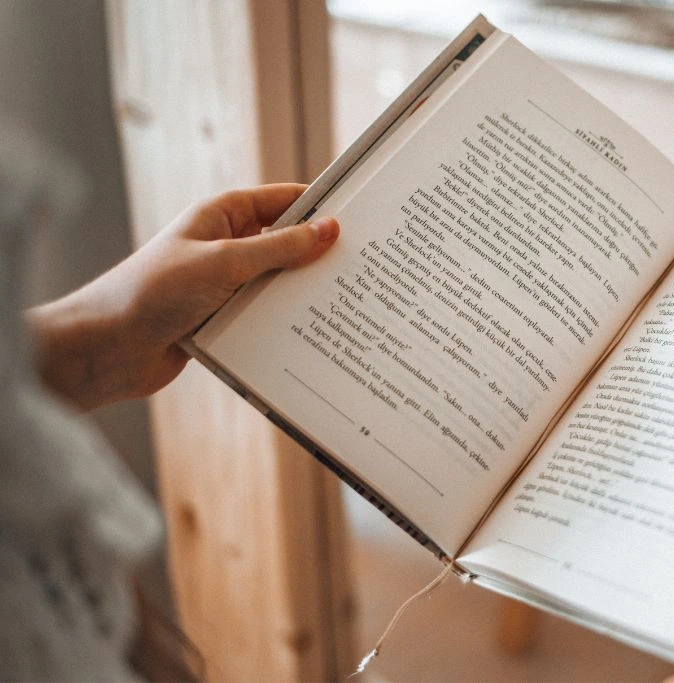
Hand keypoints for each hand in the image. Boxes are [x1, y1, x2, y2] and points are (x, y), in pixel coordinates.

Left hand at [28, 184, 339, 408]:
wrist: (107, 349)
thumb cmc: (153, 292)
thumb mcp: (225, 262)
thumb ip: (280, 247)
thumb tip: (328, 229)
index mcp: (222, 215)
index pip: (284, 200)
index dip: (321, 207)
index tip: (360, 219)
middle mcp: (226, 245)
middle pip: (287, 243)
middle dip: (319, 256)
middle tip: (362, 267)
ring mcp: (225, 283)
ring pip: (279, 283)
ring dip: (301, 294)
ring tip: (344, 303)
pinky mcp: (223, 318)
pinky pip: (265, 315)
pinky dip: (285, 322)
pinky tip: (313, 334)